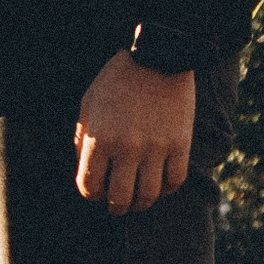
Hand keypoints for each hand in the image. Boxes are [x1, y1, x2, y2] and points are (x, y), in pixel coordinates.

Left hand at [72, 53, 193, 216]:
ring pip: (149, 196)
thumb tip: (86, 170)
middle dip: (115, 207)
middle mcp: (127, 148)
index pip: (90, 186)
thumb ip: (83, 139)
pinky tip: (160, 184)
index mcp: (99, 139)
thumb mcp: (88, 105)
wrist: (157, 56)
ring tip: (138, 200)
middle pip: (120, 198)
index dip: (91, 194)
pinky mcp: (180, 144)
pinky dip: (166, 189)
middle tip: (117, 205)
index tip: (97, 191)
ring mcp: (156, 148)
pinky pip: (174, 181)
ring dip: (141, 203)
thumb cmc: (117, 81)